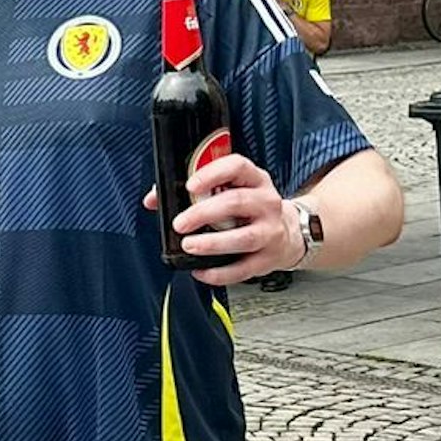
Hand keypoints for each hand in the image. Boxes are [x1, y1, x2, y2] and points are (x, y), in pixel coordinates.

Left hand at [142, 153, 295, 285]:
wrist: (286, 233)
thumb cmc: (247, 209)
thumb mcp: (228, 190)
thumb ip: (191, 192)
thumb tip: (154, 199)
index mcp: (253, 179)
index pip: (237, 167)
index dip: (212, 174)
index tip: (190, 186)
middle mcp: (265, 202)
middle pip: (236, 203)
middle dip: (204, 213)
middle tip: (180, 223)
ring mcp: (270, 231)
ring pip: (244, 237)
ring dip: (213, 243)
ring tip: (190, 246)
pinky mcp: (268, 258)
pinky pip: (243, 269)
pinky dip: (220, 273)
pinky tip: (202, 270)